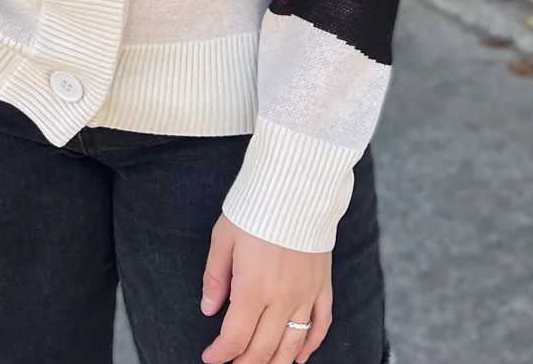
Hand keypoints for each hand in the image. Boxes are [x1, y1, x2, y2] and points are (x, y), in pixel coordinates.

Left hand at [201, 214, 331, 363]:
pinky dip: (311, 345)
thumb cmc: (254, 209)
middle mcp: (282, 298)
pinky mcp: (323, 286)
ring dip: (276, 362)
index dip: (221, 354)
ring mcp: (306, 294)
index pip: (236, 338)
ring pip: (293, 344)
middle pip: (264, 348)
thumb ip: (215, 277)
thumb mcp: (223, 238)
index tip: (211, 357)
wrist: (294, 187)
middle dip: (245, 363)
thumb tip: (209, 309)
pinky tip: (300, 356)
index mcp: (253, 288)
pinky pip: (320, 325)